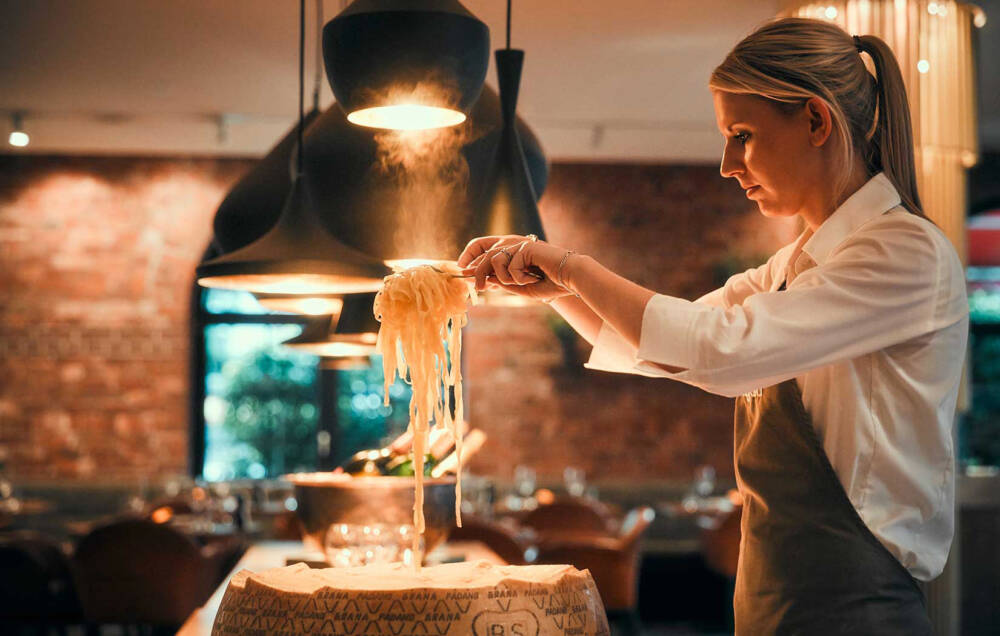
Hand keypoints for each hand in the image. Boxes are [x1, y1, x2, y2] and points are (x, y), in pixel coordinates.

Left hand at [457, 235, 576, 301]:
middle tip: (478, 287)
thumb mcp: (520, 286)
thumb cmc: (549, 283)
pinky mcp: (526, 247)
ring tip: (521, 283)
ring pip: (495, 260)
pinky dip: (520, 277)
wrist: (570, 279)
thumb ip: (502, 282)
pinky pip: (510, 266)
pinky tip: (534, 277)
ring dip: (504, 278)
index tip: (461, 270)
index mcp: (511, 252)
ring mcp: (519, 244)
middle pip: (485, 255)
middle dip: (477, 272)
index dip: (471, 259)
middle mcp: (513, 244)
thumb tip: (482, 280)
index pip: (484, 249)